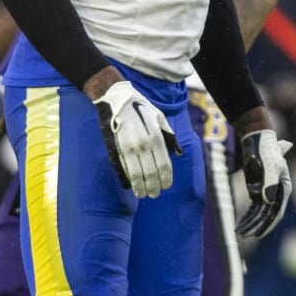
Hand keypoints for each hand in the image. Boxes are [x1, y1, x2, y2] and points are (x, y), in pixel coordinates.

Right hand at [95, 79, 179, 196]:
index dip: (166, 179)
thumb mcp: (160, 118)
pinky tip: (132, 185)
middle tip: (154, 194)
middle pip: (151, 173)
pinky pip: (125, 168)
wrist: (118, 100)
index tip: (166, 187)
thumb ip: (170, 137)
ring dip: (141, 187)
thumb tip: (179, 153)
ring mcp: (129, 148)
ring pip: (137, 174)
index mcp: (156, 137)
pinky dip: (130, 179)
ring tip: (143, 194)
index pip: (164, 165)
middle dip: (154, 187)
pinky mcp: (117, 149)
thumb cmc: (142, 109)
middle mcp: (144, 144)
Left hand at [237, 128, 292, 237]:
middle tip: (246, 236)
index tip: (258, 234)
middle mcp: (277, 193)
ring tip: (239, 233)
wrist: (258, 140)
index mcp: (284, 189)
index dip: (268, 224)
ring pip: (258, 213)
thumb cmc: (267, 152)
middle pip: (267, 215)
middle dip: (257, 226)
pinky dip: (247, 216)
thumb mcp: (271, 166)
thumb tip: (269, 201)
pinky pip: (253, 208)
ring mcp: (266, 193)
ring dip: (250, 223)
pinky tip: (240, 225)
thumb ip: (271, 184)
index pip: (277, 211)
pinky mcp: (257, 191)